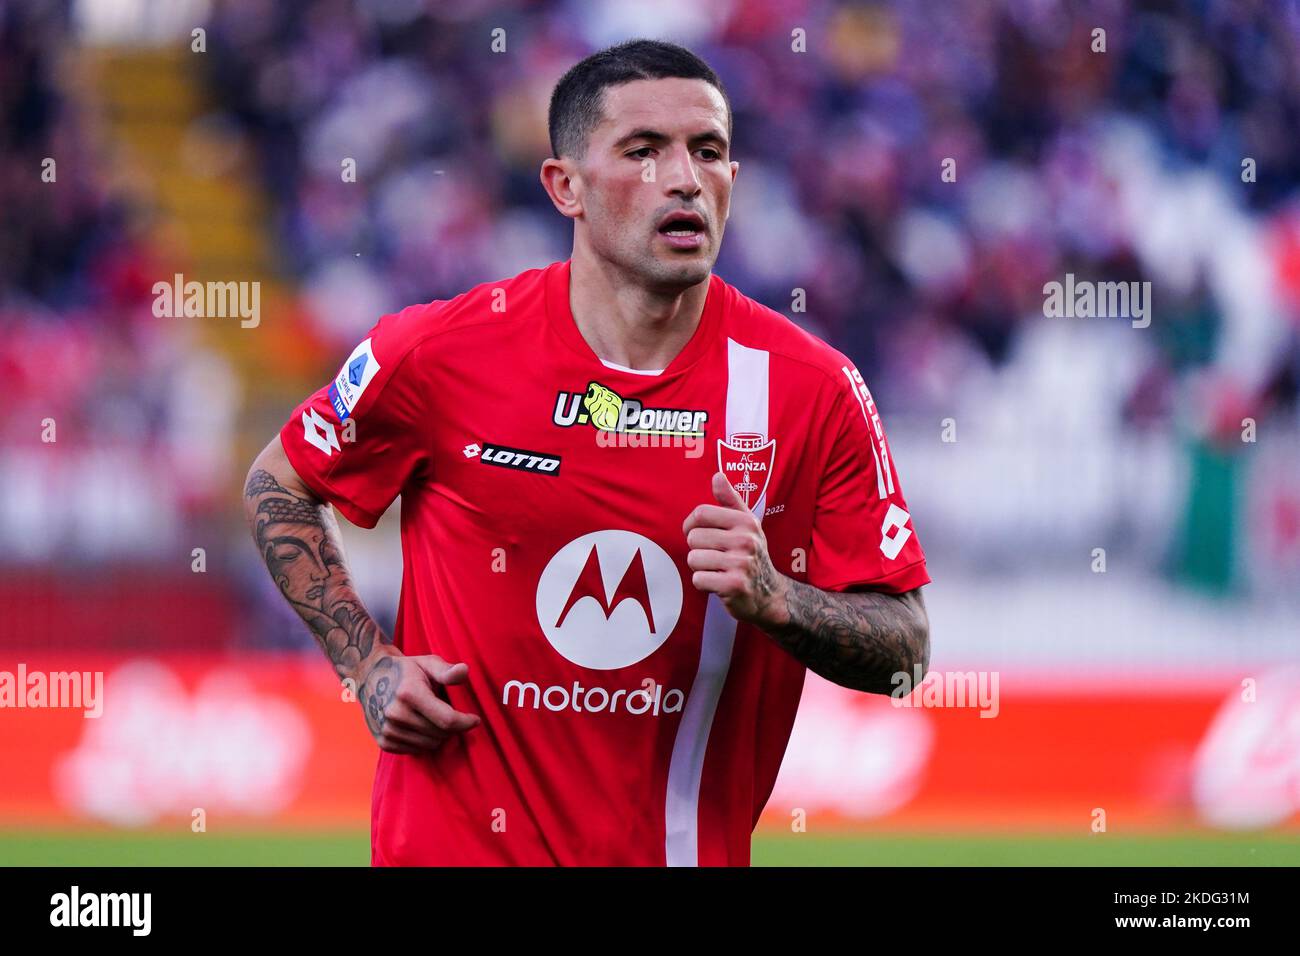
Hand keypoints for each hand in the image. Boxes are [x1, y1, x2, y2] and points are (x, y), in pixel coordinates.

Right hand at [354, 649, 480, 753]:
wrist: (370, 677)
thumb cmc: (407, 670)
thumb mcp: (428, 663)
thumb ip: (447, 670)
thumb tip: (464, 671)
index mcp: (409, 693)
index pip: (447, 719)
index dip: (466, 722)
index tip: (475, 719)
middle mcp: (395, 713)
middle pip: (440, 734)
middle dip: (453, 727)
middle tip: (451, 714)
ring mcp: (387, 729)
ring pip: (429, 745)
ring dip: (439, 735)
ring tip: (434, 718)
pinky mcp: (383, 741)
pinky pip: (415, 751)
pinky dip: (424, 742)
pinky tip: (422, 726)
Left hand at [683, 472, 789, 627]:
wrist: (769, 595)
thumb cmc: (751, 555)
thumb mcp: (746, 525)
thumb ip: (730, 500)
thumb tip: (717, 476)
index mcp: (746, 521)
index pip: (700, 513)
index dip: (691, 525)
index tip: (698, 533)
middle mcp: (746, 540)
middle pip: (694, 537)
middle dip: (698, 549)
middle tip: (714, 557)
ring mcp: (741, 563)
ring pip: (694, 559)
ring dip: (700, 568)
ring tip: (717, 570)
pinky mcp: (734, 585)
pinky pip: (698, 579)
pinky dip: (704, 584)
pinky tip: (718, 583)